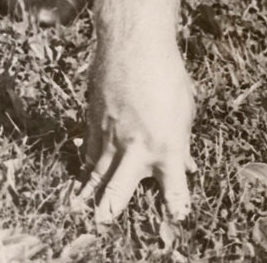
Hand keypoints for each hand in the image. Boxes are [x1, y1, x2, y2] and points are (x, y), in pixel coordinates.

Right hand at [75, 35, 196, 224]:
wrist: (135, 44)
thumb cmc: (168, 74)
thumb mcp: (185, 109)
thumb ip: (183, 142)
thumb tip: (185, 165)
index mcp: (168, 146)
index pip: (174, 189)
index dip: (175, 206)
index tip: (176, 218)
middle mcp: (137, 148)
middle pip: (119, 192)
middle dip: (111, 210)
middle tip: (104, 222)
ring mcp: (112, 138)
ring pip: (96, 175)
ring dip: (88, 196)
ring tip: (81, 212)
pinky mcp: (94, 124)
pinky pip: (89, 153)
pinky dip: (86, 166)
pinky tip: (83, 176)